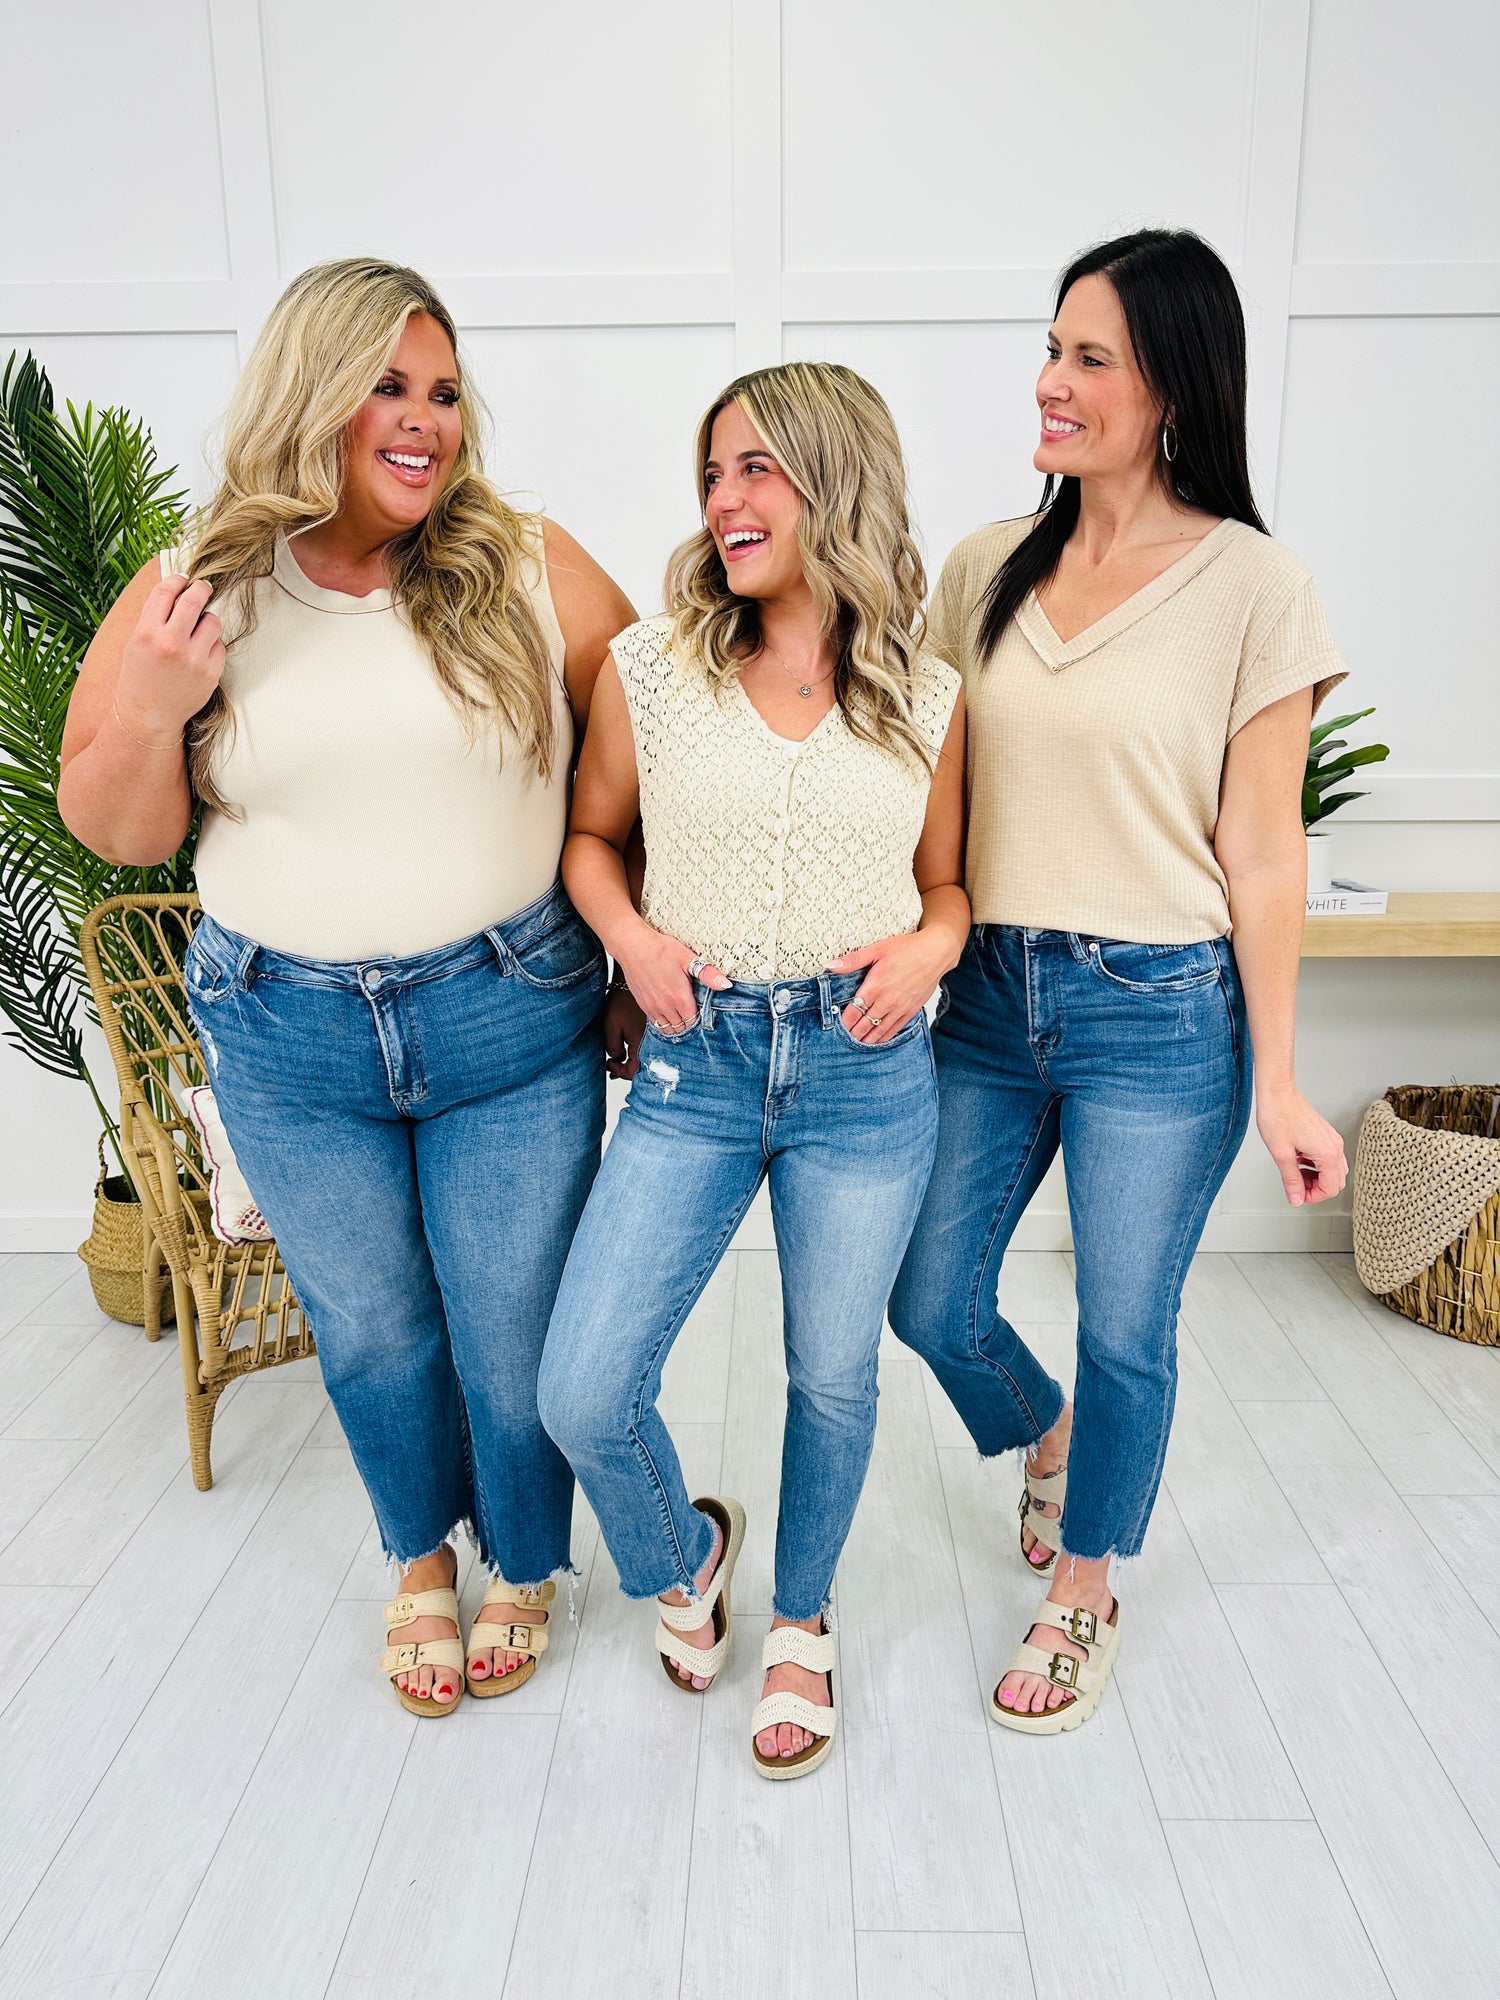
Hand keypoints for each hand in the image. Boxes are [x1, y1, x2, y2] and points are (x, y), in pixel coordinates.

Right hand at [114, 574, 225, 742]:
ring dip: (207, 620)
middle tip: (204, 587)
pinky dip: (212, 645)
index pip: (166, 592)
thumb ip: (154, 617)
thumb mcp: (136, 643)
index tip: (183, 579)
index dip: (176, 580)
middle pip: (194, 599)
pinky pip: (219, 645)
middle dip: (201, 588)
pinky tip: (199, 654)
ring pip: (213, 621)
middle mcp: (171, 644)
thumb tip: (177, 590)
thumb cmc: (139, 678)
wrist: (148, 717)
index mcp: (147, 633)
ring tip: (197, 630)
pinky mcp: (211, 672)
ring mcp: (194, 659)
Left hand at [602, 985, 646, 1079]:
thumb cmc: (622, 1001)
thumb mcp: (611, 1027)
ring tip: (617, 1054)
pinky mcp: (652, 1030)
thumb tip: (617, 1059)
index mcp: (641, 1044)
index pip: (633, 1071)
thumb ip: (614, 1047)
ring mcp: (653, 1037)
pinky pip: (645, 1046)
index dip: (619, 1072)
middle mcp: (652, 1042)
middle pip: (641, 1066)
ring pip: (643, 1056)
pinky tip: (626, 1044)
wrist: (631, 983)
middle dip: (625, 1067)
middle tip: (613, 1064)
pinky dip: (635, 1049)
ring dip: (630, 1058)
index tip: (609, 1064)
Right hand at [616, 926, 729, 1034]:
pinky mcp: (643, 1005)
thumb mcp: (688, 958)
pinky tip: (668, 1011)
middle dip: (689, 1022)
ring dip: (676, 1025)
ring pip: (668, 1029)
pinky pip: (656, 1024)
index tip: (701, 1009)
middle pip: (682, 1027)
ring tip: (681, 1013)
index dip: (700, 1017)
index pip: (694, 1021)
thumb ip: (708, 974)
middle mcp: (666, 1007)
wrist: (633, 946)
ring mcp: (653, 1007)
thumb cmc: (660, 949)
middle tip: (692, 1010)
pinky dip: (664, 1022)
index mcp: (680, 997)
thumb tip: (726, 984)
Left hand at [827, 930, 951, 1043]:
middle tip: (843, 1040)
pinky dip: (884, 1037)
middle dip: (853, 1034)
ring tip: (856, 1045)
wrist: (935, 953)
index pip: (854, 1011)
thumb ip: (853, 960)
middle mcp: (887, 1001)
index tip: (836, 1027)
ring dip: (867, 1039)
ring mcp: (900, 1008)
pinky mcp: (911, 1010)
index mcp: (875, 987)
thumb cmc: (907, 948)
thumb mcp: (876, 949)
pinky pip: (895, 1029)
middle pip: (865, 1025)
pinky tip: (877, 1041)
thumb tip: (830, 965)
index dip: (844, 1022)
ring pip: (879, 1030)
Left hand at [1256, 1088, 1347, 1205]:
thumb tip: (1296, 1199)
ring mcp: (1332, 1139)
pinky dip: (1316, 1165)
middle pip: (1336, 1182)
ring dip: (1316, 1177)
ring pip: (1333, 1171)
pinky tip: (1299, 1160)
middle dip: (1316, 1188)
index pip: (1330, 1189)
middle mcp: (1335, 1146)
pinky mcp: (1326, 1135)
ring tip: (1295, 1172)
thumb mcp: (1282, 1155)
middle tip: (1296, 1186)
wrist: (1278, 1093)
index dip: (1313, 1197)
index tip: (1297, 1195)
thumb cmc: (1278, 1116)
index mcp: (1328, 1153)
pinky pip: (1328, 1158)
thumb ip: (1291, 1180)